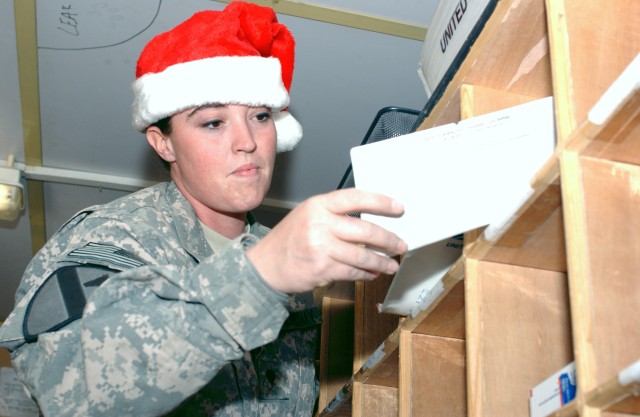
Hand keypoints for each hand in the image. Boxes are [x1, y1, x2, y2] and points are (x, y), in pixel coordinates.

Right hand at [247, 188, 407, 292]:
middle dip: (388, 239)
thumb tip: (371, 221)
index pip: (356, 198)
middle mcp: (320, 223)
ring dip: (381, 262)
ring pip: (362, 255)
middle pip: (365, 230)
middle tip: (401, 244)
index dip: (381, 202)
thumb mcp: (308, 215)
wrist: (265, 265)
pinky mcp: (322, 268)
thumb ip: (335, 214)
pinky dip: (365, 274)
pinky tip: (372, 273)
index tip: (399, 208)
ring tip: (392, 264)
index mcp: (318, 205)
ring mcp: (320, 247)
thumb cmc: (290, 240)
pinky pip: (352, 271)